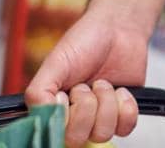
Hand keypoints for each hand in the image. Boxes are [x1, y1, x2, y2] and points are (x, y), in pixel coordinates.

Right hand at [24, 9, 146, 146]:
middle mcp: (75, 118)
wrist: (119, 28)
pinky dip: (125, 107)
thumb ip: (39, 92)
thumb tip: (41, 117)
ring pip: (102, 134)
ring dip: (105, 102)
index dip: (60, 117)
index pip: (51, 134)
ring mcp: (100, 118)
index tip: (64, 95)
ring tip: (103, 82)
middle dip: (85, 107)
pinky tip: (121, 90)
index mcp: (53, 108)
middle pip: (77, 138)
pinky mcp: (122, 115)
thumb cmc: (84, 42)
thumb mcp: (55, 62)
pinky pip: (125, 128)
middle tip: (86, 85)